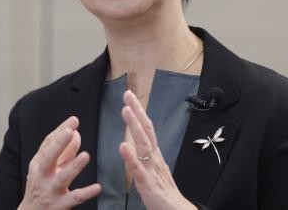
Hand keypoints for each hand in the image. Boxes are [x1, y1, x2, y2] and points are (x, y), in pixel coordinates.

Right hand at [19, 116, 100, 209]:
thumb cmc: (41, 185)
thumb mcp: (47, 167)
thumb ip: (62, 151)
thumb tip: (76, 133)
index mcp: (38, 163)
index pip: (48, 143)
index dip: (60, 131)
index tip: (73, 120)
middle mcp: (42, 175)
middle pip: (48, 157)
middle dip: (58, 144)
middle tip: (70, 131)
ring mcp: (50, 190)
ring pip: (62, 178)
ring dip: (74, 166)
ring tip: (86, 156)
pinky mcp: (60, 205)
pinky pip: (75, 198)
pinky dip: (86, 193)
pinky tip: (97, 187)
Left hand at [119, 90, 196, 209]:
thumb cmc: (164, 193)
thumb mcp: (152, 170)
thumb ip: (143, 156)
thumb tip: (132, 142)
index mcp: (154, 155)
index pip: (146, 128)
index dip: (138, 111)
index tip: (129, 96)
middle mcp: (154, 158)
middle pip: (146, 130)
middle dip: (136, 111)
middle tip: (128, 94)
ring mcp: (152, 170)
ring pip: (144, 145)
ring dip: (134, 127)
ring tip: (126, 111)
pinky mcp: (149, 185)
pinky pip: (139, 169)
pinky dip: (131, 157)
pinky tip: (123, 146)